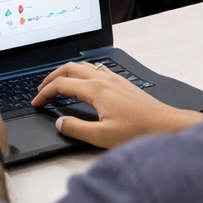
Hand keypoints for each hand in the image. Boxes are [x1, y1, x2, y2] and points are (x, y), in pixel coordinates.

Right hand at [32, 61, 202, 147]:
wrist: (166, 125)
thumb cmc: (138, 131)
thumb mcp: (102, 137)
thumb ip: (76, 129)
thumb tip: (60, 122)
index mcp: (95, 90)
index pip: (61, 85)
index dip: (45, 93)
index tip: (37, 102)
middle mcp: (104, 79)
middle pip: (69, 68)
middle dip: (51, 77)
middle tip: (41, 89)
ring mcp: (114, 78)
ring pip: (83, 66)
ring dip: (66, 72)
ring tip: (58, 83)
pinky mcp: (122, 82)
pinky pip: (96, 69)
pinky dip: (82, 73)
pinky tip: (84, 83)